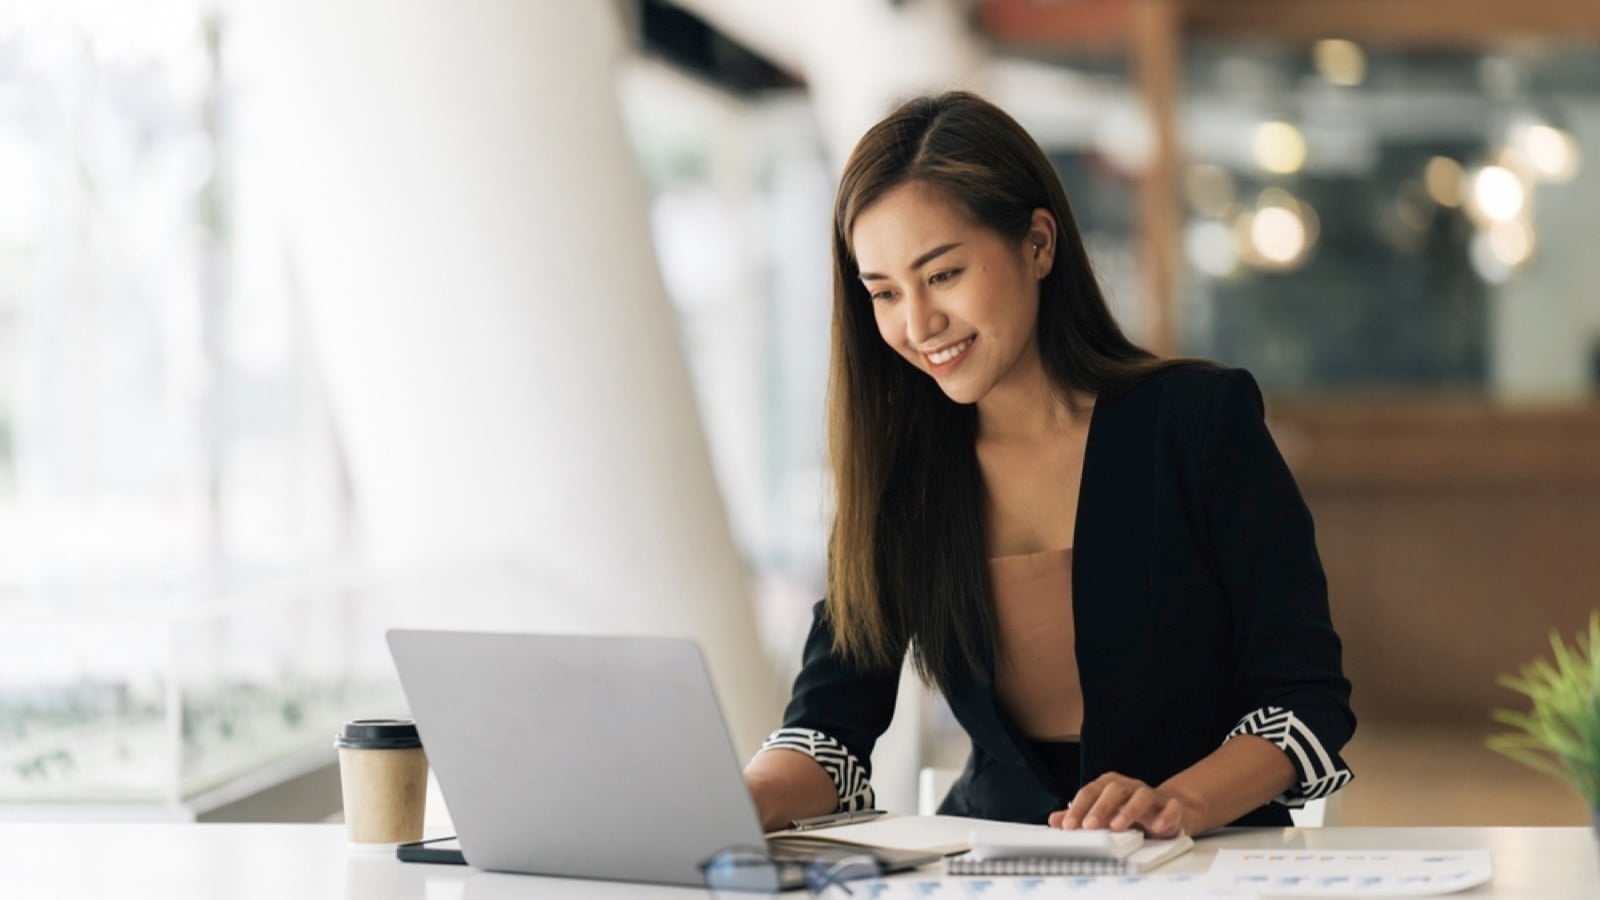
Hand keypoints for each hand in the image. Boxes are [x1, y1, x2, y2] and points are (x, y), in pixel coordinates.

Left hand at [1047, 771, 1188, 838]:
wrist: (1167, 811)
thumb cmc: (1129, 811)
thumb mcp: (1103, 814)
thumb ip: (1080, 816)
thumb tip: (1054, 821)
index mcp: (1109, 785)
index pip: (1090, 792)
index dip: (1078, 808)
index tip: (1068, 826)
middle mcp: (1130, 786)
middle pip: (1114, 790)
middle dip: (1100, 807)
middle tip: (1089, 826)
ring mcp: (1151, 795)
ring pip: (1141, 796)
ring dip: (1128, 811)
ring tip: (1117, 827)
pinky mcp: (1172, 807)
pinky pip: (1171, 808)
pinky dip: (1166, 816)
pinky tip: (1157, 828)